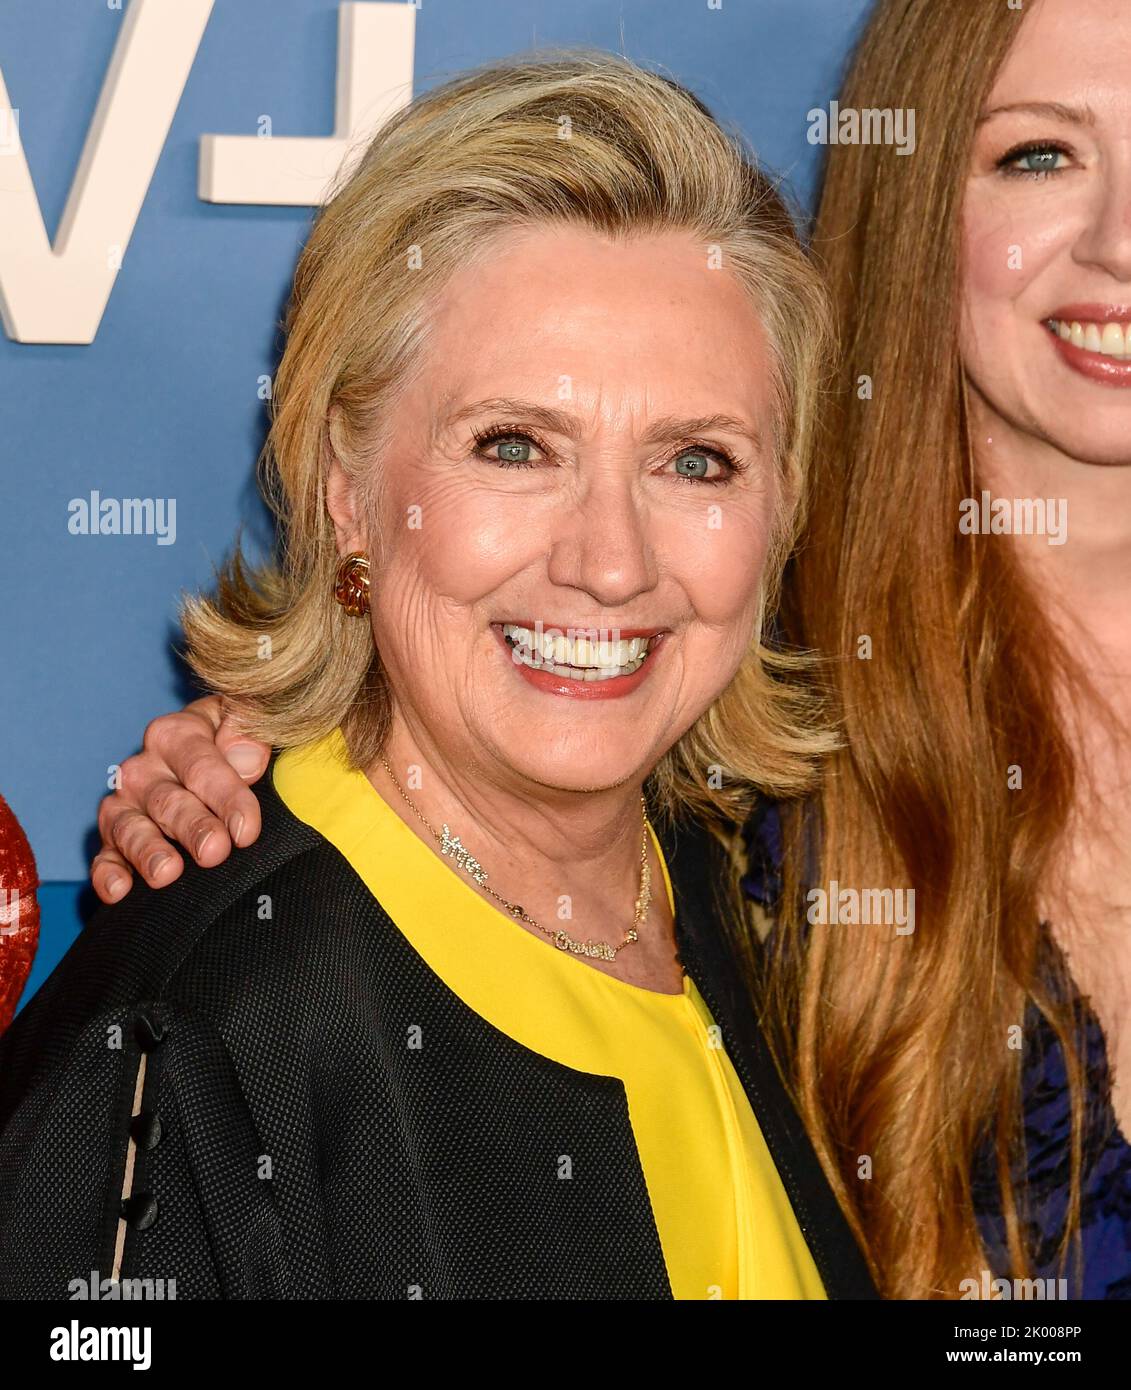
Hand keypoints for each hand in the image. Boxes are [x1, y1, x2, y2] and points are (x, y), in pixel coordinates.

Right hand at [91, 696, 269, 903]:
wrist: (205, 759)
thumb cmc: (232, 741)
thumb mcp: (246, 720)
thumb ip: (249, 729)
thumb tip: (247, 761)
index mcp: (176, 734)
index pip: (201, 765)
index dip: (226, 797)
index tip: (246, 829)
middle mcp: (143, 769)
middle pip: (168, 801)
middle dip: (192, 828)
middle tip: (214, 851)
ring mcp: (124, 805)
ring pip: (132, 829)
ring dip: (148, 852)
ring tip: (167, 873)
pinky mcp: (112, 839)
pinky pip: (105, 857)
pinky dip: (108, 874)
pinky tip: (118, 891)